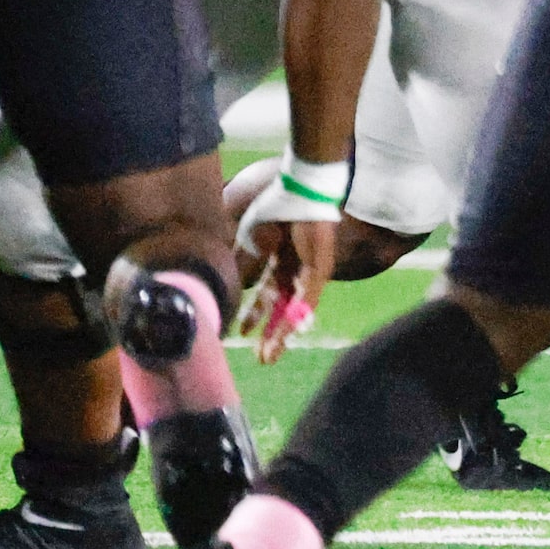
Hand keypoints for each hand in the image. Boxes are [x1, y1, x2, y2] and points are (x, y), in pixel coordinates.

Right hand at [235, 173, 342, 363]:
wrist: (299, 189)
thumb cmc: (276, 207)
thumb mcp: (252, 239)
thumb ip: (244, 261)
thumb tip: (229, 282)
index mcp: (279, 261)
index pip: (267, 294)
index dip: (255, 314)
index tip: (242, 333)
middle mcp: (295, 269)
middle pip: (283, 308)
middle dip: (272, 334)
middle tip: (263, 359)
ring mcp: (309, 269)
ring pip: (297, 309)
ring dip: (283, 333)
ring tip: (271, 354)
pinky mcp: (320, 267)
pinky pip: (310, 296)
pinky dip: (300, 314)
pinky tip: (293, 332)